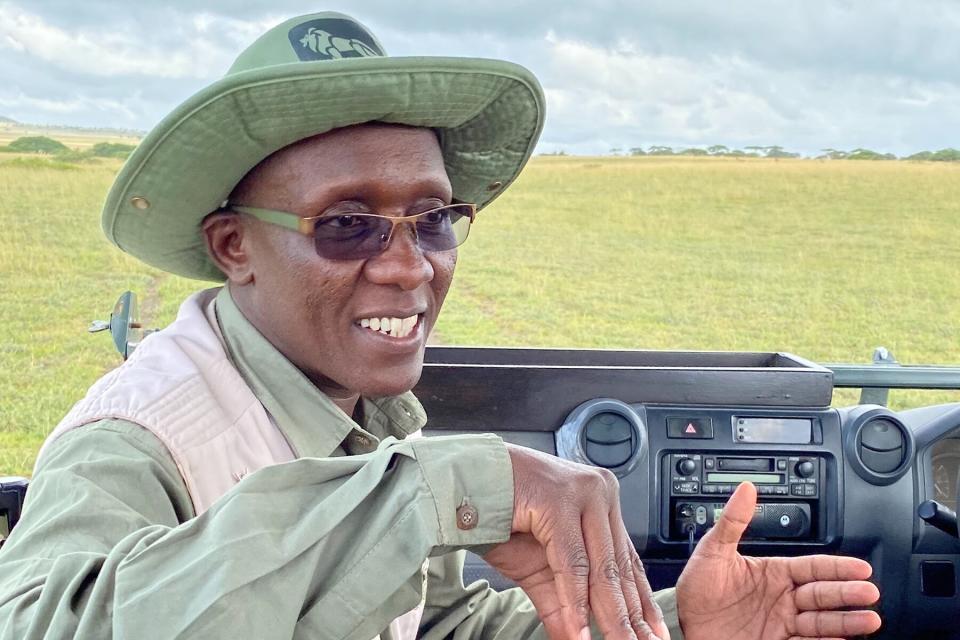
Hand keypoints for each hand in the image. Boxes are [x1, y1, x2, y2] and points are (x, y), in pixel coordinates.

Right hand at [483, 444, 668, 639]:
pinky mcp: (559, 499)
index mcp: (601, 501)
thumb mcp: (539, 569)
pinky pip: (571, 561)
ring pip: (600, 566)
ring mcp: (581, 492)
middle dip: (629, 616)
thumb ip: (563, 603)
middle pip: (618, 567)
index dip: (641, 602)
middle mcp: (599, 492)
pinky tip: (579, 628)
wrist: (462, 485)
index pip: (628, 560)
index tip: (653, 634)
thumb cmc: (500, 515)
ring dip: (609, 615)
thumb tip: (578, 639)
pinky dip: (574, 600)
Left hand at [676, 482, 881, 639]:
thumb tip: (745, 489)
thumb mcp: (712, 551)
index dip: (837, 567)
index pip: (813, 567)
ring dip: (846, 621)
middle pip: (823, 594)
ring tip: (869, 619)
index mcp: (774, 573)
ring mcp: (782, 624)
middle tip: (869, 592)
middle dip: (847, 593)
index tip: (861, 567)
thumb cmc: (697, 588)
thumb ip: (732, 521)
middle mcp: (784, 599)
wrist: (682, 623)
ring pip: (822, 621)